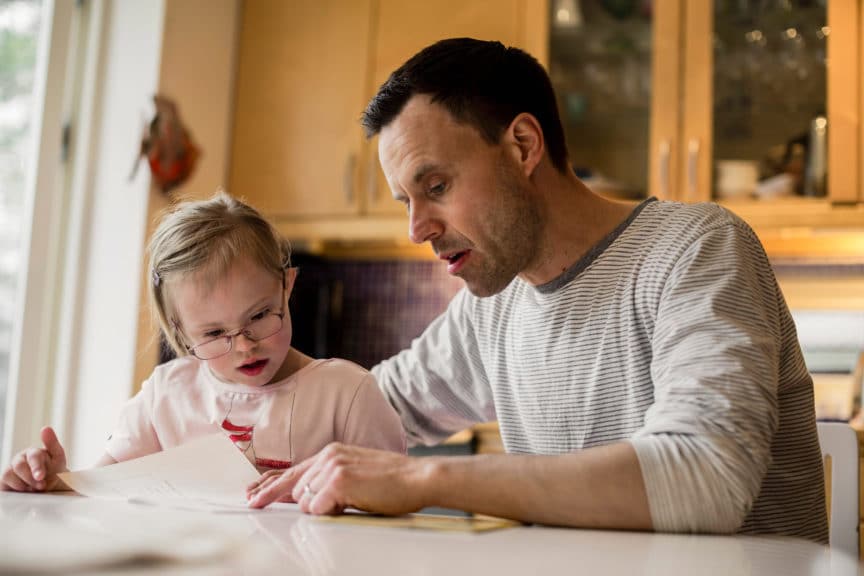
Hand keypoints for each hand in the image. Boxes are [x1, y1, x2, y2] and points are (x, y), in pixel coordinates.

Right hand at [1, 426, 67, 491]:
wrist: (49, 488)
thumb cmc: (53, 471)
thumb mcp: (58, 458)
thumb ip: (52, 443)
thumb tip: (45, 428)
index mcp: (33, 452)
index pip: (33, 456)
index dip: (36, 467)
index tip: (40, 477)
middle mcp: (19, 459)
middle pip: (19, 465)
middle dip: (30, 477)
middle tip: (41, 486)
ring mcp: (10, 470)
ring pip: (8, 474)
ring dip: (22, 484)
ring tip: (34, 489)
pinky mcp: (4, 481)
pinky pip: (2, 483)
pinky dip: (14, 489)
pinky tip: (24, 491)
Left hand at [246, 443, 429, 515]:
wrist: (418, 477)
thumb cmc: (394, 482)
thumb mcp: (357, 474)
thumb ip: (331, 480)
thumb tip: (310, 498)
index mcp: (332, 452)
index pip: (293, 471)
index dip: (271, 486)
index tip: (254, 496)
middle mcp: (328, 455)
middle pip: (295, 489)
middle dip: (301, 503)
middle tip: (295, 506)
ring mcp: (332, 466)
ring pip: (304, 500)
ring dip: (323, 508)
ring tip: (352, 501)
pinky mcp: (338, 480)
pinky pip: (317, 508)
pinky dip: (330, 512)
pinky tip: (353, 503)